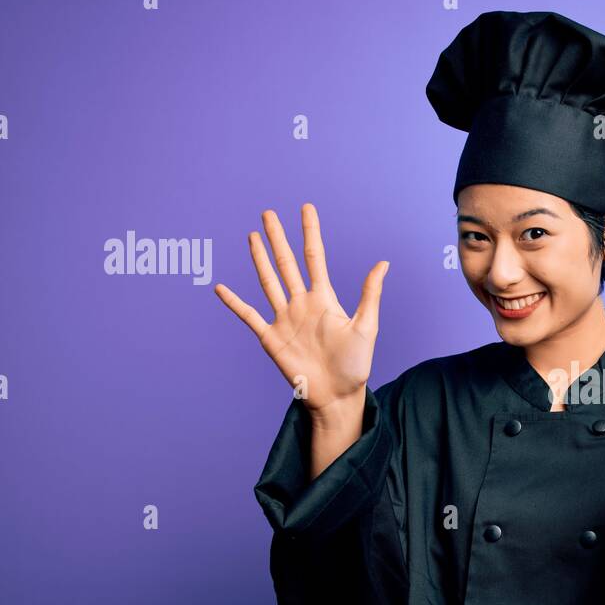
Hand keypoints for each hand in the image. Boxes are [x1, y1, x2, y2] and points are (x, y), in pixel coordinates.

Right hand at [214, 203, 387, 415]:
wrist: (338, 396)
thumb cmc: (356, 365)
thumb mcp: (367, 326)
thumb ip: (370, 294)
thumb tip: (383, 262)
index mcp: (324, 299)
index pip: (315, 258)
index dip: (310, 233)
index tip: (306, 208)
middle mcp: (302, 304)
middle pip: (286, 263)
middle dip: (278, 238)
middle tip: (268, 212)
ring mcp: (285, 320)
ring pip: (268, 282)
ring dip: (259, 259)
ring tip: (252, 236)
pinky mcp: (271, 338)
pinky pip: (250, 316)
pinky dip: (235, 303)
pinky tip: (221, 288)